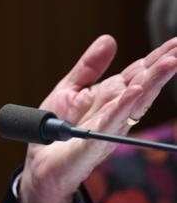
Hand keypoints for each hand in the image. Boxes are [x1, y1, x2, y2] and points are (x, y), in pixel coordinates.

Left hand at [19, 35, 176, 202]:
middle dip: (161, 67)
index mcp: (110, 97)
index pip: (137, 74)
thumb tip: (109, 39)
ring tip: (170, 63)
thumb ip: (89, 66)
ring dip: (151, 83)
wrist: (39, 163)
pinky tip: (134, 92)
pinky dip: (122, 107)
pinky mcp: (91, 143)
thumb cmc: (55, 127)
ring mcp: (107, 128)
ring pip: (133, 103)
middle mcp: (114, 112)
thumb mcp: (70, 88)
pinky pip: (109, 123)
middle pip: (142, 85)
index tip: (176, 42)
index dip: (156, 58)